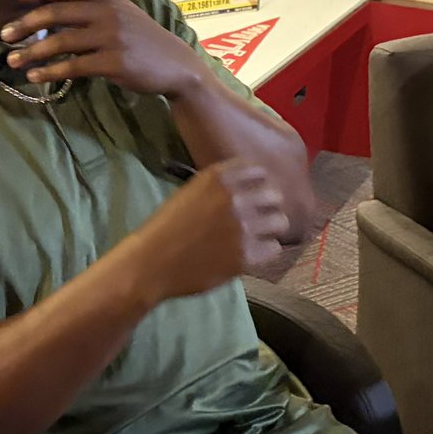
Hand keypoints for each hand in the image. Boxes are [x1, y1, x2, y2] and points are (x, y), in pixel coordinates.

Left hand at [0, 0, 211, 97]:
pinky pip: (73, 66)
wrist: (176, 65)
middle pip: (57, 13)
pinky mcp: (114, 62)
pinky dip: (50, 71)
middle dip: (26, 23)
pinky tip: (35, 76)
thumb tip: (54, 10)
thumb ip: (95, 8)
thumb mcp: (123, 14)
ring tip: (13, 60)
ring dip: (32, 51)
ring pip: (61, 41)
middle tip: (4, 35)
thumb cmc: (144, 40)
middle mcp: (108, 12)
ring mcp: (112, 36)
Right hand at [130, 160, 290, 300]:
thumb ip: (221, 188)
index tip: (254, 196)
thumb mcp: (191, 193)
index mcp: (219, 178)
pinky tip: (252, 255)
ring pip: (280, 222)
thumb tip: (250, 189)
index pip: (259, 172)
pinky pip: (274, 249)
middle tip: (259, 220)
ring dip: (271, 230)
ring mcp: (243, 227)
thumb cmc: (167, 228)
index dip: (258, 185)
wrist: (151, 262)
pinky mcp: (247, 255)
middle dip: (268, 208)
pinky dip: (265, 252)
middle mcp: (235, 198)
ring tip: (259, 237)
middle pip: (275, 196)